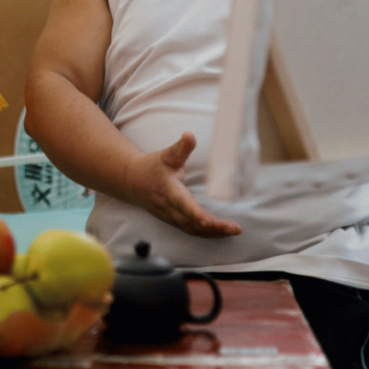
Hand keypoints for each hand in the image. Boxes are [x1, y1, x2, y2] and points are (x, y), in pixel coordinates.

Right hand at [123, 133, 240, 238]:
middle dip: (214, 228)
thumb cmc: (152, 167)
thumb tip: (190, 134)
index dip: (196, 214)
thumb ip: (181, 147)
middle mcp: (169, 208)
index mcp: (168, 191)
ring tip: (233, 231)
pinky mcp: (174, 221)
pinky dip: (207, 234)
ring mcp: (171, 217)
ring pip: (193, 230)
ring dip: (213, 233)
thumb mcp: (166, 154)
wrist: (132, 181)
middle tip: (235, 229)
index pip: (183, 205)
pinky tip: (222, 232)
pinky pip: (192, 231)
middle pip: (192, 222)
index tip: (208, 221)